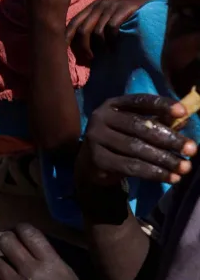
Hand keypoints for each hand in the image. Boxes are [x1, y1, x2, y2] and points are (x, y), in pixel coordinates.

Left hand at [0, 224, 107, 279]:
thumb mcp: (67, 275)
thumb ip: (48, 259)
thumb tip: (28, 246)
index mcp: (53, 263)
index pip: (29, 233)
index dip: (20, 229)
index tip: (19, 231)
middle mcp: (34, 272)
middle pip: (7, 242)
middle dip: (6, 242)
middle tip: (8, 247)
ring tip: (4, 268)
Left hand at [65, 0, 154, 60]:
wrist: (150, 5)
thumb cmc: (125, 18)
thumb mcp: (106, 20)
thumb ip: (93, 30)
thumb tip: (78, 51)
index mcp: (91, 8)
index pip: (73, 23)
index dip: (66, 37)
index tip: (61, 51)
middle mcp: (98, 5)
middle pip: (82, 29)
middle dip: (83, 47)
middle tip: (90, 59)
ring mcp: (110, 6)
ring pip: (96, 31)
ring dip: (100, 47)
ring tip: (106, 54)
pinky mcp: (123, 9)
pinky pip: (111, 28)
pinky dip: (111, 41)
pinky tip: (115, 48)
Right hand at [78, 94, 195, 186]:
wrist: (90, 163)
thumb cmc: (119, 139)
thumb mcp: (134, 126)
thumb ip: (156, 121)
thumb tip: (183, 120)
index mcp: (113, 104)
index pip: (139, 101)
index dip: (161, 105)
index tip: (183, 112)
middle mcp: (101, 118)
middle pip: (139, 127)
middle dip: (169, 139)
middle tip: (193, 150)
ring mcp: (96, 138)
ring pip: (136, 149)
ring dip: (165, 159)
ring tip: (185, 167)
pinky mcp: (98, 159)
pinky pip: (131, 166)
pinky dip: (154, 173)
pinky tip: (171, 178)